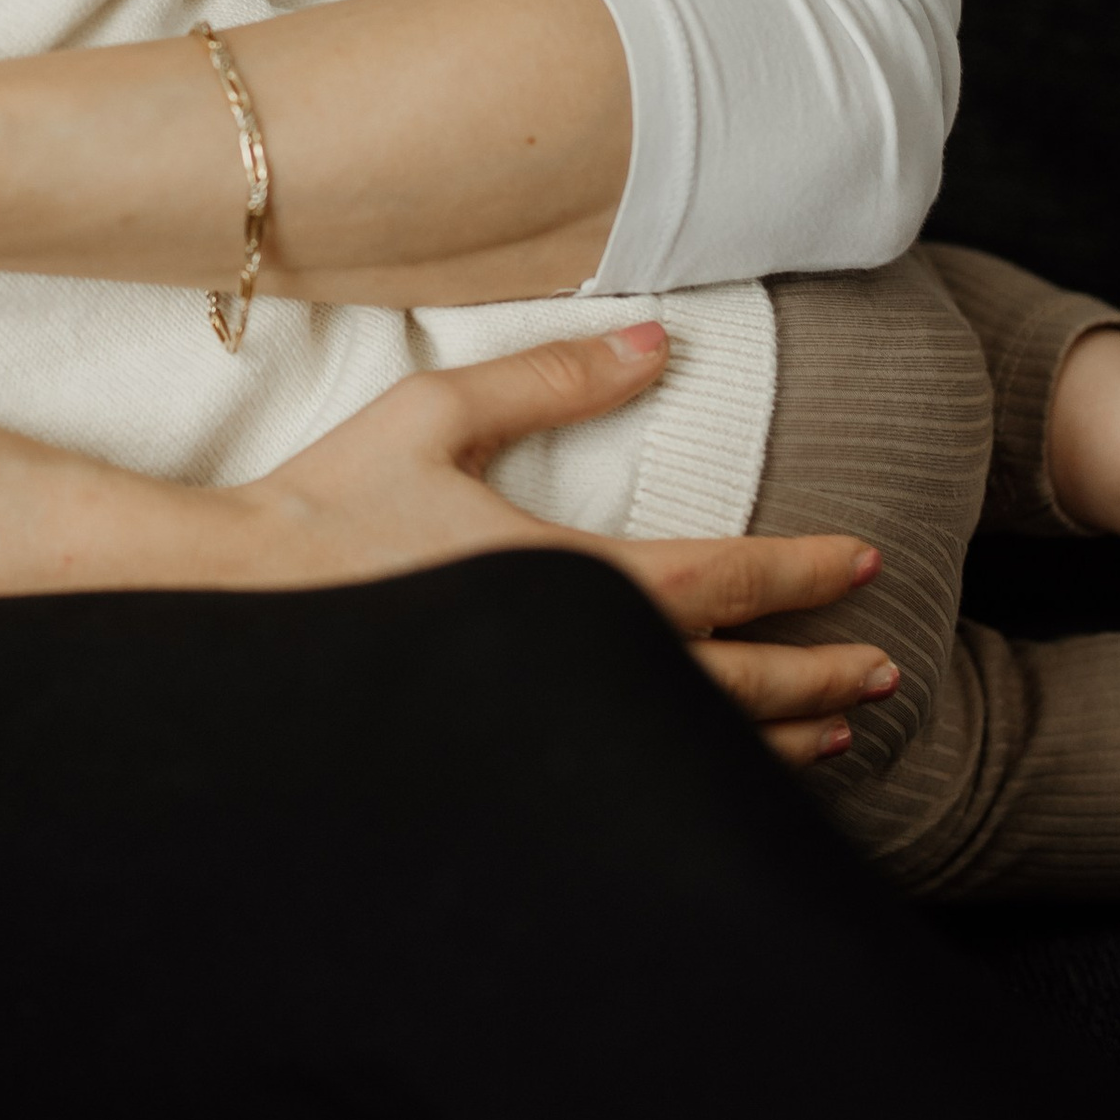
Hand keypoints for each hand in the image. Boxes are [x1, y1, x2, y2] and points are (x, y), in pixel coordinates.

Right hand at [226, 329, 895, 764]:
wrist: (232, 609)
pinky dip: (702, 775)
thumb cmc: (330, 506)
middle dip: (820, 675)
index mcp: (570, 579)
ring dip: (779, 739)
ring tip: (838, 733)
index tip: (864, 561)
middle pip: (734, 682)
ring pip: (696, 744)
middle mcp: (577, 667)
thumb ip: (553, 379)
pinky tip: (723, 773)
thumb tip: (657, 344)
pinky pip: (636, 776)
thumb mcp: (439, 415)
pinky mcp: (511, 760)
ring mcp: (546, 726)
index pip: (723, 581)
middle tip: (888, 668)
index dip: (803, 571)